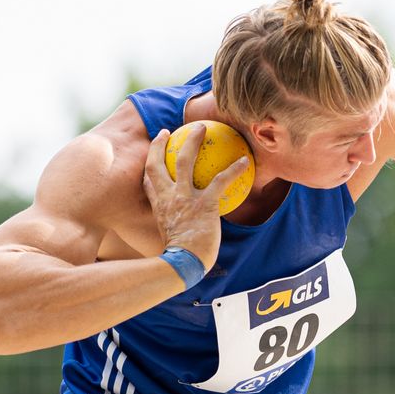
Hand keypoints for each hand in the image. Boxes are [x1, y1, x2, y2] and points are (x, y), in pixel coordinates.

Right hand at [141, 123, 252, 269]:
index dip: (150, 163)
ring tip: (202, 128)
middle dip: (161, 144)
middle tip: (169, 131)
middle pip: (158, 163)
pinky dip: (234, 169)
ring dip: (193, 141)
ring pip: (185, 161)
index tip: (155, 152)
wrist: (182, 265)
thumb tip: (185, 232)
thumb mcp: (170, 240)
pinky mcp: (205, 204)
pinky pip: (221, 181)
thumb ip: (175, 229)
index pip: (149, 181)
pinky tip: (245, 161)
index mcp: (159, 207)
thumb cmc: (178, 259)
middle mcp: (168, 197)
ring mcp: (184, 198)